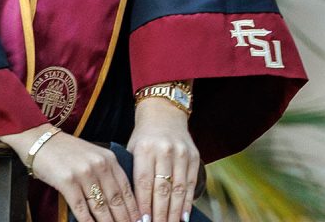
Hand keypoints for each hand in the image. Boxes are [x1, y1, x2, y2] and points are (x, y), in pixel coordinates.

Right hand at [0, 125, 138, 221]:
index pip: (127, 190)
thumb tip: (119, 202)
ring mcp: (83, 173)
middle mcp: (99, 165)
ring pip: (101, 208)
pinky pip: (81, 208)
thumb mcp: (93, 156)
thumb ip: (107, 173)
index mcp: (109, 159)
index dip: (134, 211)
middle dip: (124, 221)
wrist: (40, 139)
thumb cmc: (66, 151)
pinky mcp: (67, 182)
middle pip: (116, 201)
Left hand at [127, 98, 199, 221]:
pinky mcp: (194, 157)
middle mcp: (164, 150)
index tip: (142, 221)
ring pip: (178, 189)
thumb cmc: (144, 137)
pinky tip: (183, 217)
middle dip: (159, 213)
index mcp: (145, 149)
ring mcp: (181, 153)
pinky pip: (191, 184)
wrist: (164, 113)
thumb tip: (131, 204)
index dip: (144, 204)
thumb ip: (133, 173)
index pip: (144, 182)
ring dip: (174, 212)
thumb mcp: (133, 149)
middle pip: (162, 189)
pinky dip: (187, 203)